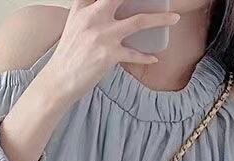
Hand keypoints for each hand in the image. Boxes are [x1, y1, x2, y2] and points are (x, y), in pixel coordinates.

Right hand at [44, 0, 180, 102]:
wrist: (58, 80)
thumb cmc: (69, 55)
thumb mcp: (75, 25)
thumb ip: (90, 11)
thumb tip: (110, 9)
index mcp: (83, 7)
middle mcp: (93, 16)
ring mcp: (102, 35)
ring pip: (139, 21)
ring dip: (161, 19)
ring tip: (174, 19)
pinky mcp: (108, 55)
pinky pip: (134, 54)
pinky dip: (146, 57)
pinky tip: (154, 58)